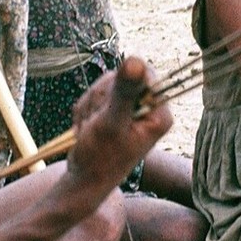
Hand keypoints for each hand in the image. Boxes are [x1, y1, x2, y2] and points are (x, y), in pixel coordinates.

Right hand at [66, 57, 170, 189]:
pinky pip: (95, 96)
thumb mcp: (111, 123)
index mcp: (159, 113)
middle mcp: (149, 111)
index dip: (121, 83)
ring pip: (104, 86)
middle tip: (97, 124)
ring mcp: (131, 112)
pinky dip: (85, 112)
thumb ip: (124, 93)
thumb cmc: (99, 159)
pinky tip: (87, 130)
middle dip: (101, 98)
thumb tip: (135, 60)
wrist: (82, 181)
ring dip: (90, 106)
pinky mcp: (114, 114)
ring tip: (91, 130)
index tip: (111, 105)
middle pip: (121, 78)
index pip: (145, 73)